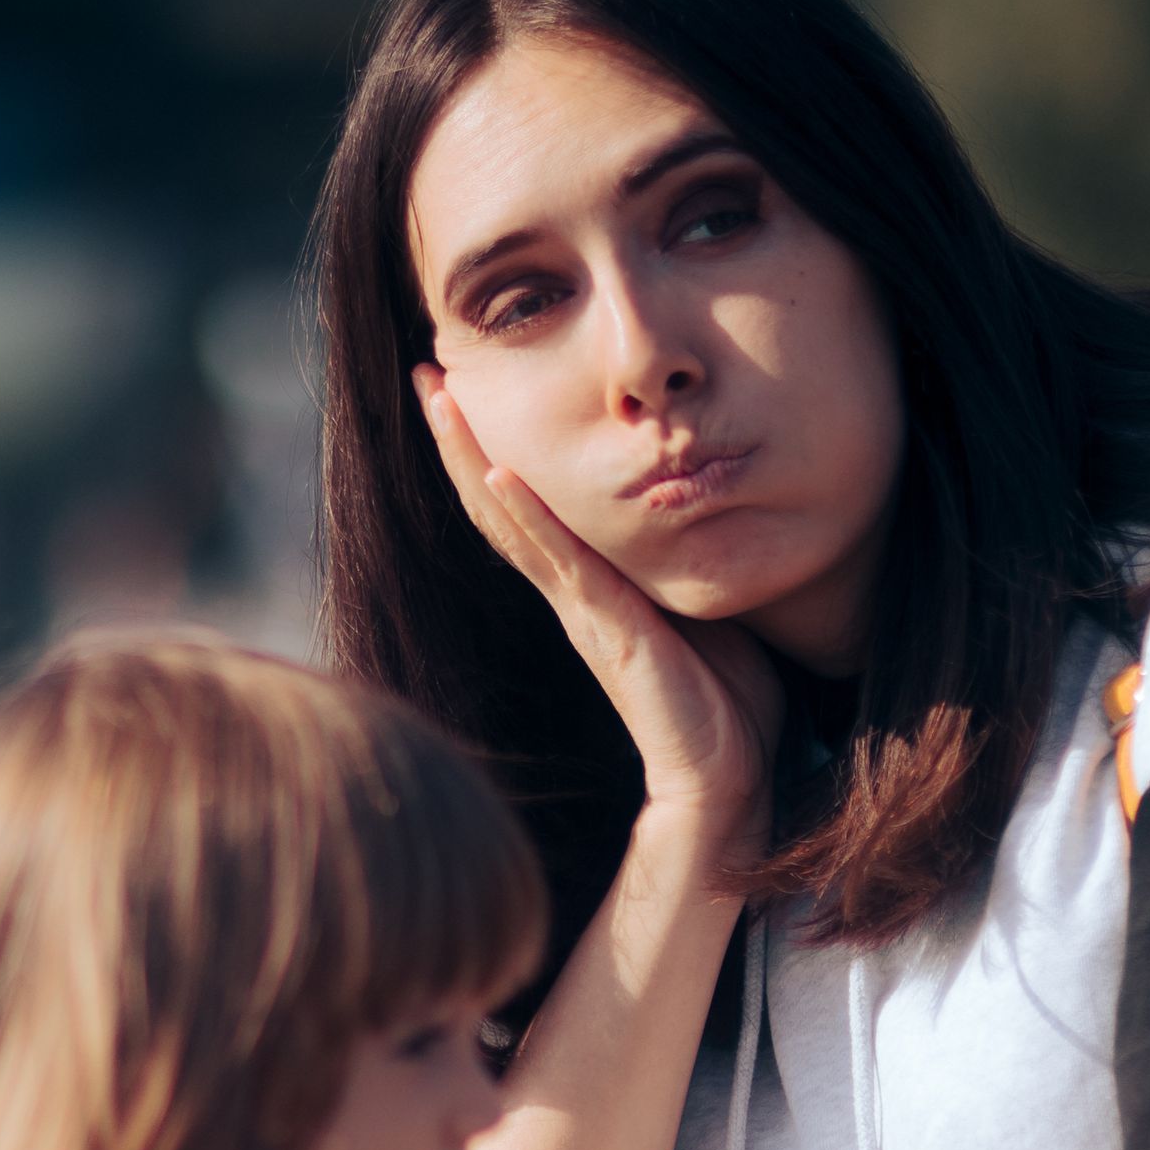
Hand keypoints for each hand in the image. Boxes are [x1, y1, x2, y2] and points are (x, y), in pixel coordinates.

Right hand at [415, 372, 785, 829]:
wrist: (725, 779)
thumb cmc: (723, 700)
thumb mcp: (703, 605)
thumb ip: (684, 562)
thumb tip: (709, 504)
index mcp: (590, 583)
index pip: (523, 505)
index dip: (487, 448)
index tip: (462, 391)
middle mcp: (570, 591)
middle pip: (493, 500)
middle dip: (457, 435)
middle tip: (425, 370)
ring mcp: (581, 608)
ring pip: (507, 518)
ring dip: (469, 455)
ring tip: (439, 398)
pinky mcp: (606, 629)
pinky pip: (556, 562)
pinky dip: (524, 516)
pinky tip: (498, 473)